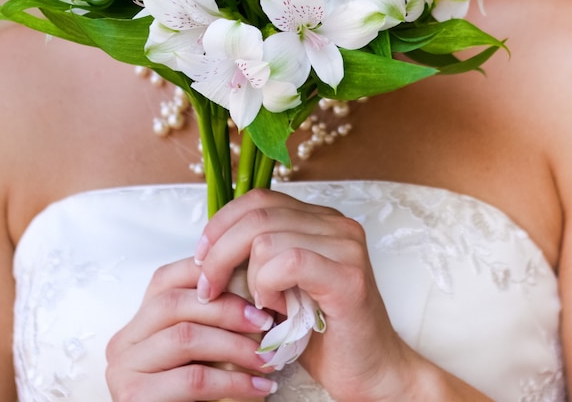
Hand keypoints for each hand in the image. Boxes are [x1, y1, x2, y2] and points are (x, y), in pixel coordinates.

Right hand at [105, 257, 278, 400]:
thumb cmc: (189, 396)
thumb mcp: (197, 352)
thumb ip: (208, 323)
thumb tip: (253, 296)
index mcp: (139, 321)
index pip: (167, 278)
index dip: (206, 273)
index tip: (248, 283)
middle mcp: (125, 340)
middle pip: (175, 303)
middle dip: (227, 308)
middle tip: (266, 322)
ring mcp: (125, 368)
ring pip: (186, 337)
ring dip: (235, 346)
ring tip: (267, 358)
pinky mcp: (134, 396)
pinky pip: (193, 379)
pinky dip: (233, 381)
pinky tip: (258, 387)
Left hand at [193, 188, 418, 401]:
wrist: (370, 373)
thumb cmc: (321, 333)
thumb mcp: (280, 285)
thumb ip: (257, 256)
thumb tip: (208, 247)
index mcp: (319, 220)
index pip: (259, 199)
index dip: (223, 223)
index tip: (200, 256)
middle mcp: (336, 224)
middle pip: (257, 215)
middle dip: (220, 252)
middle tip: (207, 288)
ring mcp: (346, 246)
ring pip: (267, 238)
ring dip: (249, 277)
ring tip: (260, 306)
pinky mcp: (348, 275)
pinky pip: (289, 262)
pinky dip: (269, 285)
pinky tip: (274, 309)